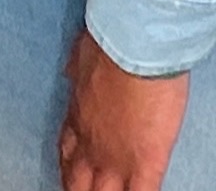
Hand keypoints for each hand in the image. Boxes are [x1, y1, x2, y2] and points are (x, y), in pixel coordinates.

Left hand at [59, 34, 188, 190]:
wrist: (135, 43)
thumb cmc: (109, 40)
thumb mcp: (82, 52)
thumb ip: (77, 69)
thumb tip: (70, 72)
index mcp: (78, 116)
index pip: (68, 150)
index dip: (69, 166)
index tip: (71, 172)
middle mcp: (91, 144)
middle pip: (77, 184)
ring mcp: (117, 158)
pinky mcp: (146, 162)